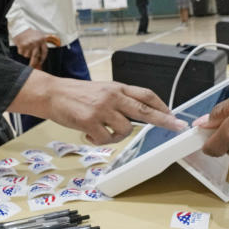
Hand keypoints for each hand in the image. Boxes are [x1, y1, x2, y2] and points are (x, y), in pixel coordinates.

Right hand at [13, 28, 48, 68]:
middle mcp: (35, 42)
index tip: (40, 63)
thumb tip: (40, 59)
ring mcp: (28, 44)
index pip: (44, 52)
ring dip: (26, 54)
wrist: (20, 27)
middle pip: (36, 57)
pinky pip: (22, 54)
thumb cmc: (30, 33)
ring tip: (26, 47)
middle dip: (34, 63)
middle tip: (32, 67)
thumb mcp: (39, 36)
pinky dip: (22, 52)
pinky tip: (22, 46)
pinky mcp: (22, 46)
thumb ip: (41, 45)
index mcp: (42, 40)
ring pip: (27, 56)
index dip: (43, 59)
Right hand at [44, 78, 187, 144]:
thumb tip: (137, 113)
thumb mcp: (102, 90)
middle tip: (176, 127)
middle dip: (164, 120)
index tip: (172, 114)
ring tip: (101, 131)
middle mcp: (112, 96)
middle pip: (144, 110)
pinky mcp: (90, 121)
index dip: (161, 105)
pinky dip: (99, 141)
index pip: (145, 94)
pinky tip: (88, 134)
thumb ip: (119, 99)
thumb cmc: (76, 94)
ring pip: (125, 129)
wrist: (52, 93)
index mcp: (117, 87)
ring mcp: (101, 109)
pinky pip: (105, 139)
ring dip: (115, 136)